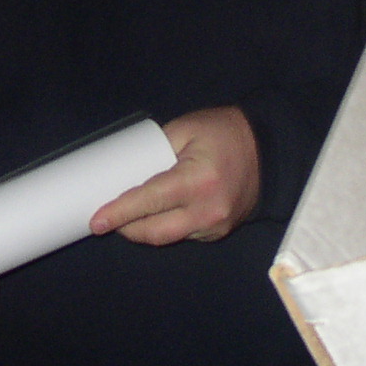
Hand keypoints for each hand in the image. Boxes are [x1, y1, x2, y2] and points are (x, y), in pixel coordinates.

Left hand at [89, 106, 260, 245]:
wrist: (270, 151)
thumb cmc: (225, 133)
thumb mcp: (187, 128)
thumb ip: (155, 148)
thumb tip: (123, 172)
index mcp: (198, 181)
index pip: (149, 202)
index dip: (119, 213)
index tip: (95, 220)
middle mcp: (207, 210)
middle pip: (154, 232)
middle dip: (125, 228)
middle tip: (106, 218)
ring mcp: (215, 226)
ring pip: (167, 237)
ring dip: (143, 229)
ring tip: (126, 215)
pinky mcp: (218, 233)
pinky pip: (182, 235)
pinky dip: (165, 227)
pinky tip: (155, 215)